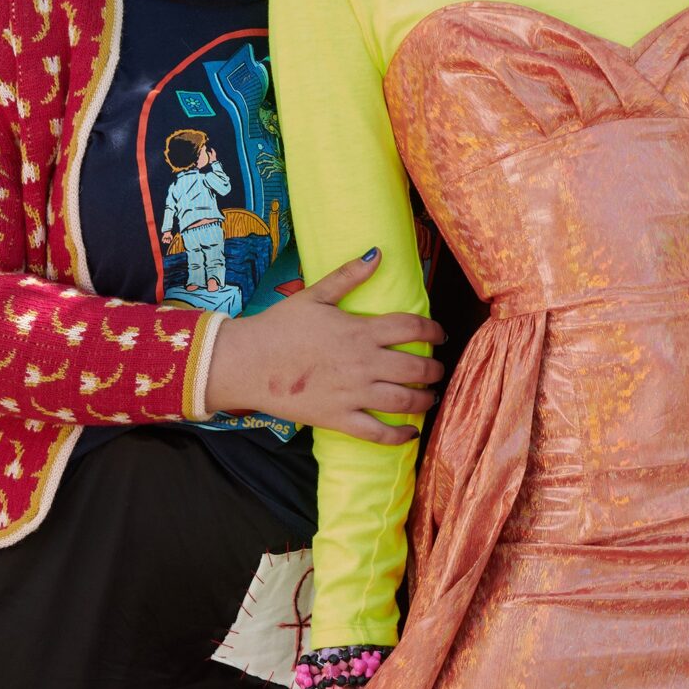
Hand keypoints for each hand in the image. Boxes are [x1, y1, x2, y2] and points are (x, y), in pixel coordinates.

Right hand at [206, 252, 442, 443]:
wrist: (248, 361)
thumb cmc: (279, 326)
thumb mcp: (315, 295)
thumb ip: (349, 275)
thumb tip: (377, 253)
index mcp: (361, 331)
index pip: (412, 327)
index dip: (433, 330)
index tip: (440, 334)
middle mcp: (364, 363)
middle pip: (416, 367)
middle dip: (435, 369)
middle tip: (437, 370)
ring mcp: (354, 394)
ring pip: (404, 401)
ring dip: (425, 400)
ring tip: (430, 397)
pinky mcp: (340, 419)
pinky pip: (378, 433)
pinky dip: (400, 435)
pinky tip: (411, 432)